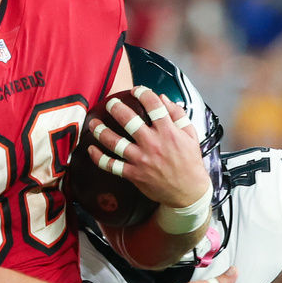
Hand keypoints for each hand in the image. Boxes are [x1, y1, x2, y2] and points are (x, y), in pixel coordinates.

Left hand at [87, 87, 210, 206]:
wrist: (188, 192)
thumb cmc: (189, 162)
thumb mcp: (190, 135)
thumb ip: (177, 114)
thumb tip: (163, 97)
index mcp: (168, 132)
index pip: (153, 106)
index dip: (143, 93)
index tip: (136, 90)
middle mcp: (153, 144)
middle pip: (129, 121)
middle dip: (116, 108)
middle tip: (110, 103)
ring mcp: (141, 160)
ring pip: (115, 142)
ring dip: (101, 131)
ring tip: (94, 122)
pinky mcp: (134, 174)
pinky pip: (111, 165)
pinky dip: (99, 158)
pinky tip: (91, 149)